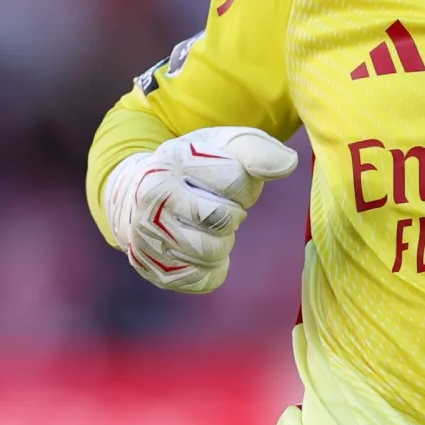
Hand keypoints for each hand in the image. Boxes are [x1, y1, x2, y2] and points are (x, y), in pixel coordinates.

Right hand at [102, 126, 297, 292]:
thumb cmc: (193, 166)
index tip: (226, 183)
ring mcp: (147, 236)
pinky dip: (213, 267)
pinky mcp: (153, 269)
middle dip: (232, 214)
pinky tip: (198, 249)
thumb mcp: (221, 145)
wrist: (136, 193)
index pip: (236, 181)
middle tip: (218, 207)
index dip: (243, 186)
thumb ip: (257, 149)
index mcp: (172, 161)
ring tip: (206, 228)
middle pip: (223, 219)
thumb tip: (288, 164)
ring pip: (212, 252)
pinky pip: (203, 279)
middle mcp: (153, 198)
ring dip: (222, 242)